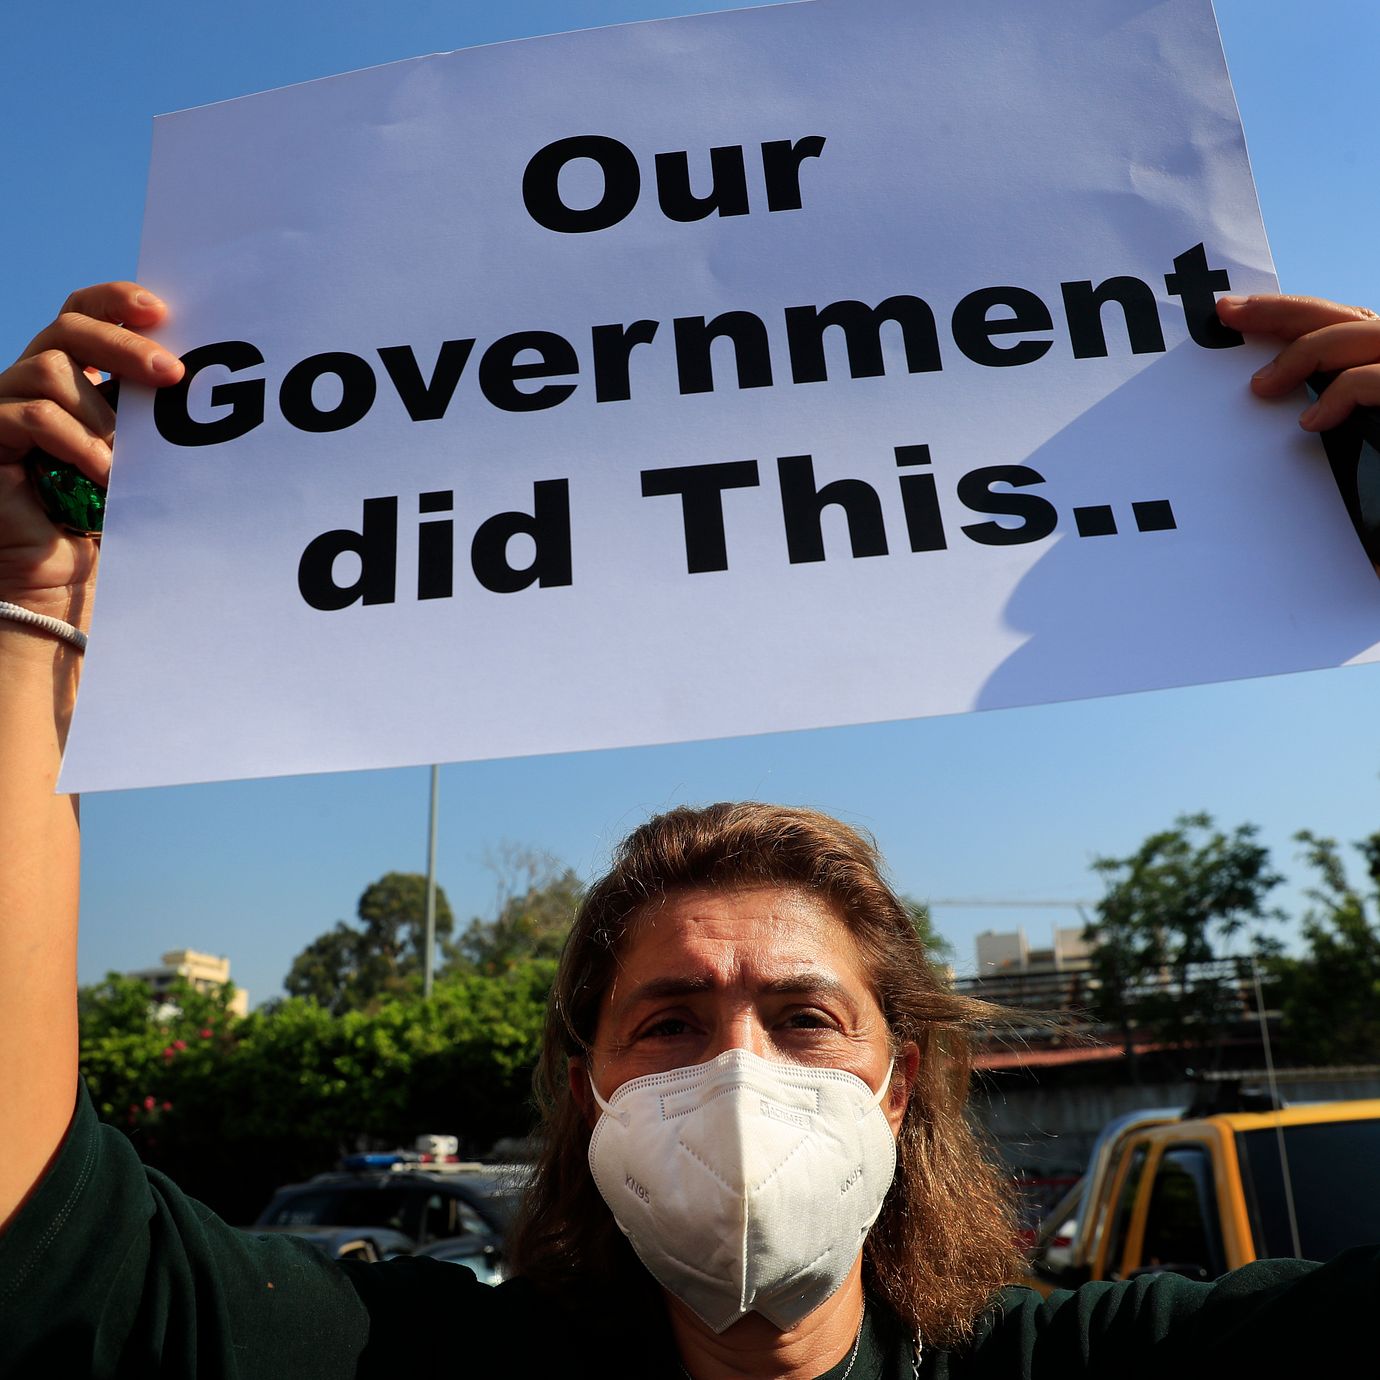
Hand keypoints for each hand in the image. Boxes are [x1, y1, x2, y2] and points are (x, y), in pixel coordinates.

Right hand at [0, 282, 182, 619]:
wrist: (61, 581)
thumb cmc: (104, 523)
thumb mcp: (136, 460)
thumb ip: (147, 418)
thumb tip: (192, 379)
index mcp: (69, 380)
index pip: (81, 315)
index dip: (115, 302)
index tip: (161, 311)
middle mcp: (30, 384)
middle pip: (68, 329)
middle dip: (124, 345)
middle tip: (172, 374)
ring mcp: (2, 407)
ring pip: (50, 371)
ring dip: (101, 415)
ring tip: (124, 461)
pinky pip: (33, 417)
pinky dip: (78, 443)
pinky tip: (104, 473)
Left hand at [1216, 293, 1379, 430]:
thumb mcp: (1353, 407)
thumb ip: (1324, 389)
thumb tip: (1267, 386)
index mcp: (1376, 351)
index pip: (1331, 319)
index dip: (1284, 309)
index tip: (1233, 309)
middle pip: (1337, 315)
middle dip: (1279, 311)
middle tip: (1230, 316)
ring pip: (1348, 337)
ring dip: (1298, 356)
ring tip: (1261, 386)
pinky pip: (1363, 380)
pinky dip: (1335, 395)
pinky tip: (1311, 420)